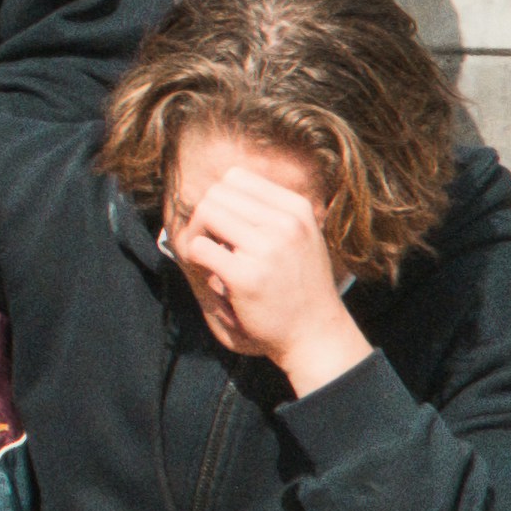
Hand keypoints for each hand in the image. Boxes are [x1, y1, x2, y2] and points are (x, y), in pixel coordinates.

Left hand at [168, 159, 367, 389]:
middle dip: (205, 216)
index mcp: (297, 209)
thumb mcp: (300, 235)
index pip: (236, 177)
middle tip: (211, 242)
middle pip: (216, 193)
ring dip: (197, 235)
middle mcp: (285, 224)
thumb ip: (269, 210)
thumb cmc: (301, 284)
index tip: (225, 224)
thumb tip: (220, 186)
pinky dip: (195, 258)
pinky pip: (198, 248)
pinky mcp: (246, 276)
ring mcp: (267, 249)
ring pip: (205, 214)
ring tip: (210, 256)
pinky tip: (210, 272)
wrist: (316, 333)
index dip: (221, 198)